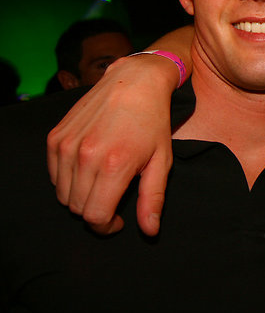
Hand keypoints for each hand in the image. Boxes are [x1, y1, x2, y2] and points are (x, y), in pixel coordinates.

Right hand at [46, 55, 177, 235]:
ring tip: (103, 184)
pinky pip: (55, 175)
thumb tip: (149, 231)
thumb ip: (153, 198)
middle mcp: (85, 156)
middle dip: (96, 212)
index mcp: (113, 165)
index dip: (106, 226)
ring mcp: (66, 145)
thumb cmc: (153, 122)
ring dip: (81, 197)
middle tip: (113, 200)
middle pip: (78, 208)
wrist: (134, 82)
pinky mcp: (55, 137)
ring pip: (64, 195)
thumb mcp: (162, 161)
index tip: (118, 220)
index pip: (95, 216)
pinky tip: (89, 169)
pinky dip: (68, 180)